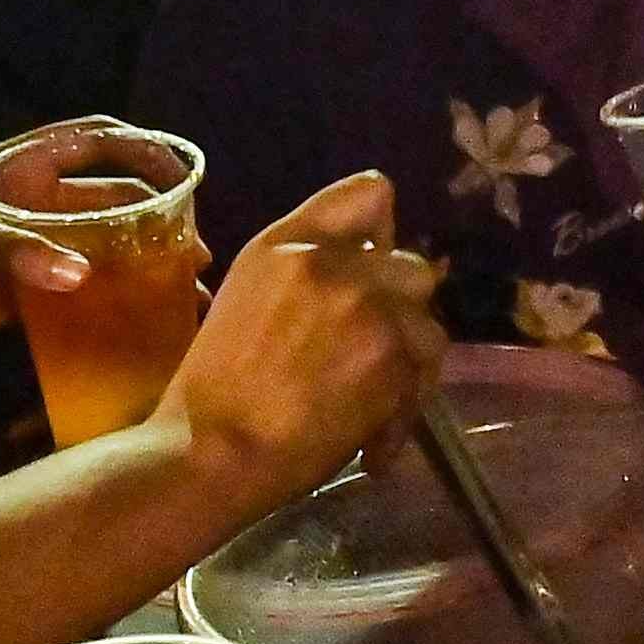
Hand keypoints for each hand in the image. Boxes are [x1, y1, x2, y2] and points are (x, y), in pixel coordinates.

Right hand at [153, 169, 443, 502]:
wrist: (214, 451)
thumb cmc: (215, 388)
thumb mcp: (246, 297)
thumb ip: (305, 273)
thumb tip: (364, 269)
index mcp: (287, 243)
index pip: (371, 192)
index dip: (384, 231)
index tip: (375, 267)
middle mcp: (334, 265)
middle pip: (414, 266)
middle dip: (400, 311)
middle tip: (372, 349)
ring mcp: (369, 309)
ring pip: (430, 325)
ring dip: (407, 366)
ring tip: (372, 403)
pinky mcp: (394, 359)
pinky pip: (424, 381)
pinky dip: (403, 416)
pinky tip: (370, 444)